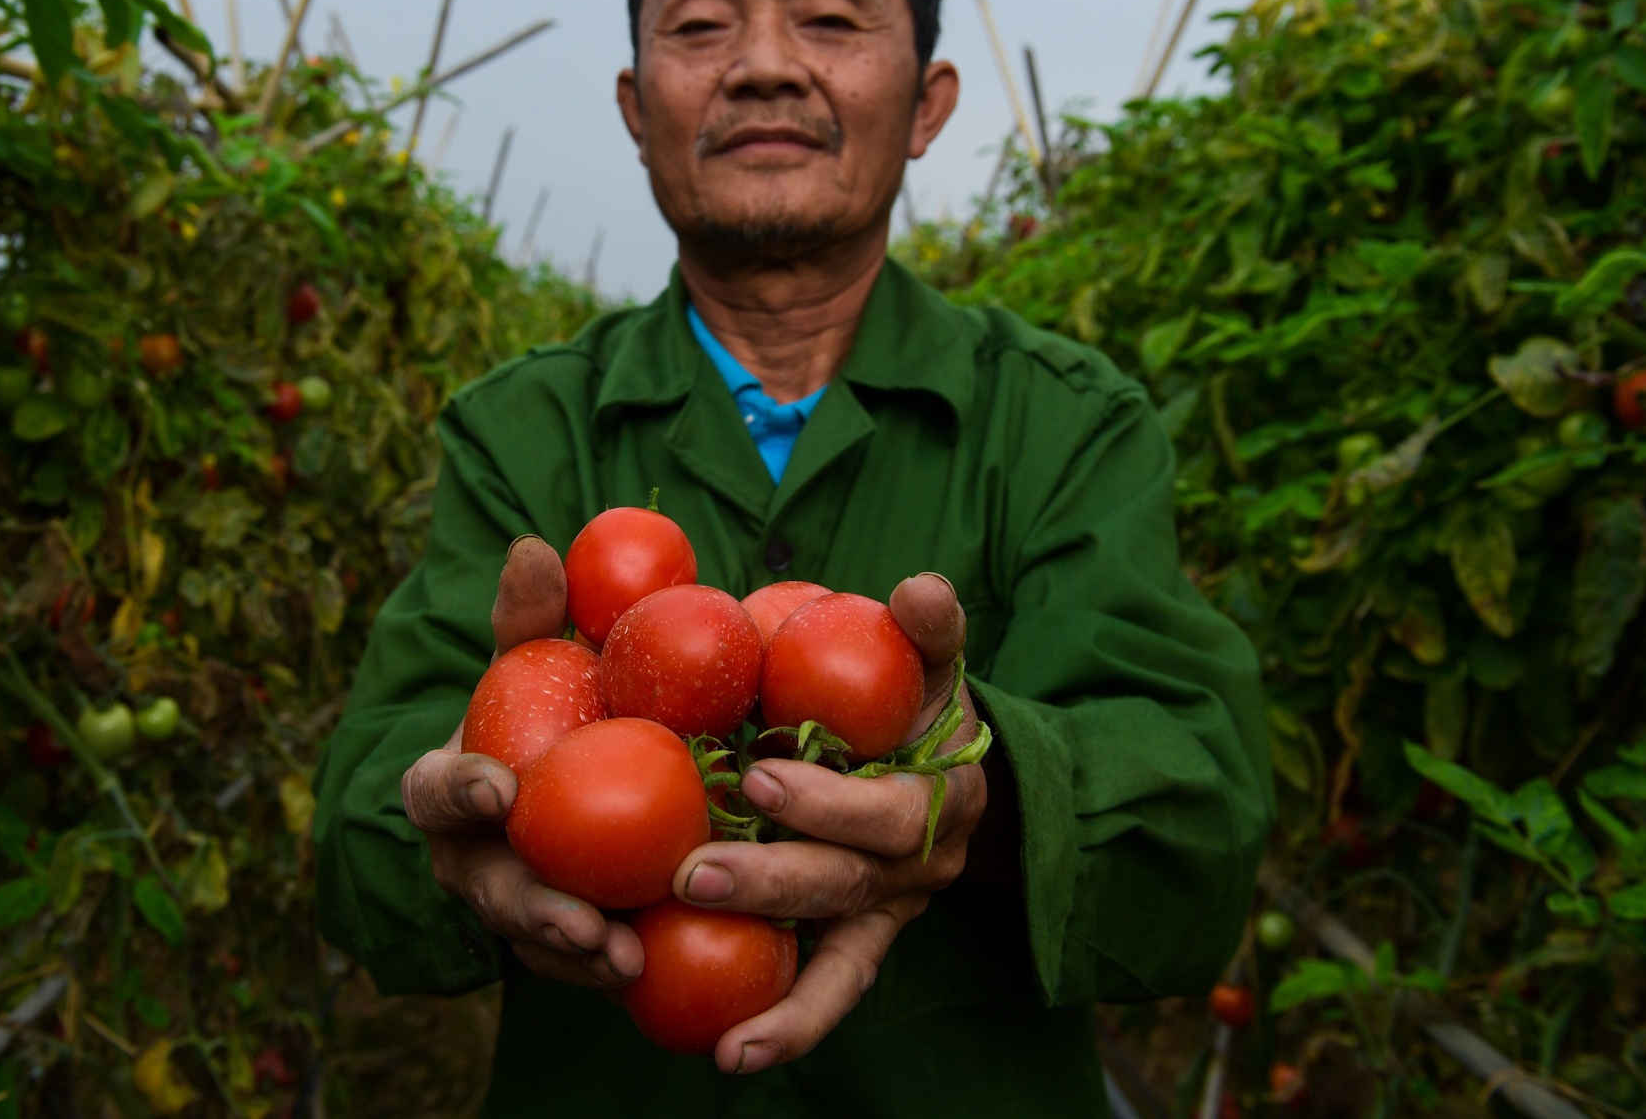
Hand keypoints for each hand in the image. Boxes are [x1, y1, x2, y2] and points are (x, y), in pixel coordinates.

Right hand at [399, 536, 644, 988]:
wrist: (552, 786)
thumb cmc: (538, 714)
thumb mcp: (529, 664)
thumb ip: (529, 617)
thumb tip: (535, 546)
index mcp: (446, 790)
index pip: (436, 793)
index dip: (460, 793)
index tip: (500, 790)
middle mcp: (467, 858)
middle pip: (490, 891)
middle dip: (533, 912)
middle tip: (585, 923)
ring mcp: (506, 911)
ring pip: (534, 944)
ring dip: (578, 958)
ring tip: (627, 962)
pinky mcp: (552, 949)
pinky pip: (578, 970)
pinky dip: (611, 975)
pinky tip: (660, 973)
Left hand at [671, 572, 983, 1075]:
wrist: (955, 769)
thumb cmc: (919, 701)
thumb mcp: (931, 662)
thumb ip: (927, 629)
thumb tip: (919, 589)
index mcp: (932, 794)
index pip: (883, 809)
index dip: (827, 802)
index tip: (758, 780)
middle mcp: (916, 867)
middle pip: (846, 884)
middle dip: (772, 883)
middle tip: (690, 872)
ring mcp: (889, 913)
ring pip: (839, 958)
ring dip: (781, 995)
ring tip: (720, 1033)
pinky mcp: (859, 944)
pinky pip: (828, 995)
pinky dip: (788, 1029)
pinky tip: (726, 1057)